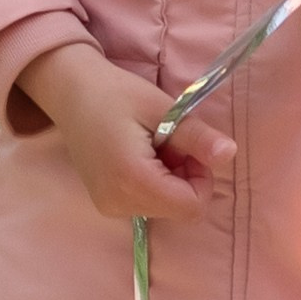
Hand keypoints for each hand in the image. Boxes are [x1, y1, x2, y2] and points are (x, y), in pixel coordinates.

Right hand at [12, 40, 235, 223]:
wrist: (70, 90)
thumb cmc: (116, 93)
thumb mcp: (162, 109)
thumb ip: (196, 137)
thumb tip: (230, 154)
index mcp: (133, 181)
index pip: (191, 207)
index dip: (201, 177)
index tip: (188, 145)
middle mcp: (119, 203)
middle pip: (178, 209)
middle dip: (185, 176)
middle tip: (168, 140)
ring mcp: (109, 207)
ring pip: (164, 207)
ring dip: (170, 178)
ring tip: (151, 144)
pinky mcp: (106, 202)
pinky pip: (146, 203)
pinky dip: (153, 182)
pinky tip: (139, 154)